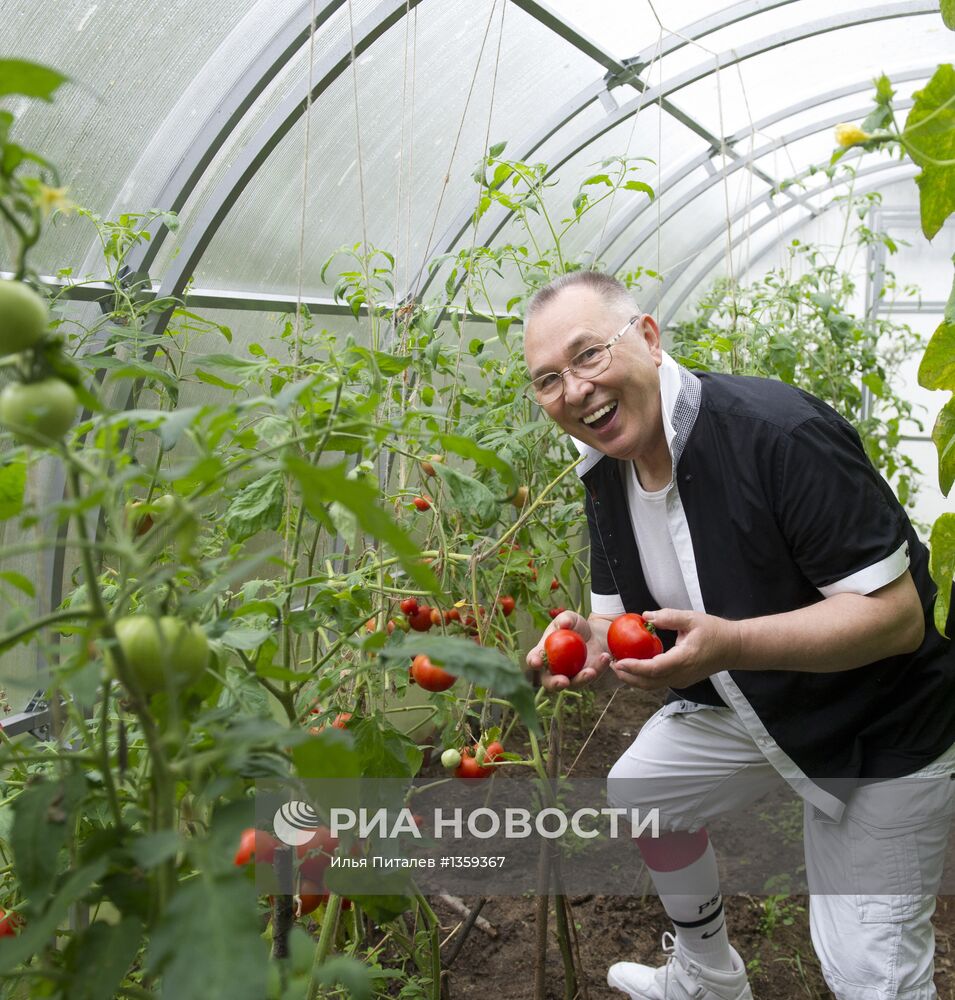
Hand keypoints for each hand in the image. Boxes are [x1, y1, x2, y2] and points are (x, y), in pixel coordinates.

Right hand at [526, 610, 611, 691]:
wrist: (594, 635)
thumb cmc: (575, 626)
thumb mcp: (571, 618)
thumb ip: (566, 618)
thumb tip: (565, 624)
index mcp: (543, 653)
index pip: (534, 659)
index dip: (533, 661)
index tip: (537, 663)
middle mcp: (553, 670)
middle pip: (549, 682)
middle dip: (555, 684)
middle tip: (563, 681)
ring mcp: (570, 676)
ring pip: (573, 684)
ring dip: (582, 679)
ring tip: (592, 670)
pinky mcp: (586, 679)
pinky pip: (592, 677)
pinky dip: (599, 669)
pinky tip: (605, 657)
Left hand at [610, 608, 741, 690]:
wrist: (734, 648)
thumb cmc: (714, 631)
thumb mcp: (692, 618)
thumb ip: (668, 617)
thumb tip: (646, 616)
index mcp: (684, 659)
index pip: (654, 668)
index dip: (634, 667)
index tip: (619, 662)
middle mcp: (681, 674)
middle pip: (649, 682)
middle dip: (628, 676)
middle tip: (611, 664)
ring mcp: (682, 680)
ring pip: (652, 685)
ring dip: (634, 679)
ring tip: (618, 667)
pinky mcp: (682, 680)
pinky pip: (659, 683)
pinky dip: (644, 678)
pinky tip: (634, 667)